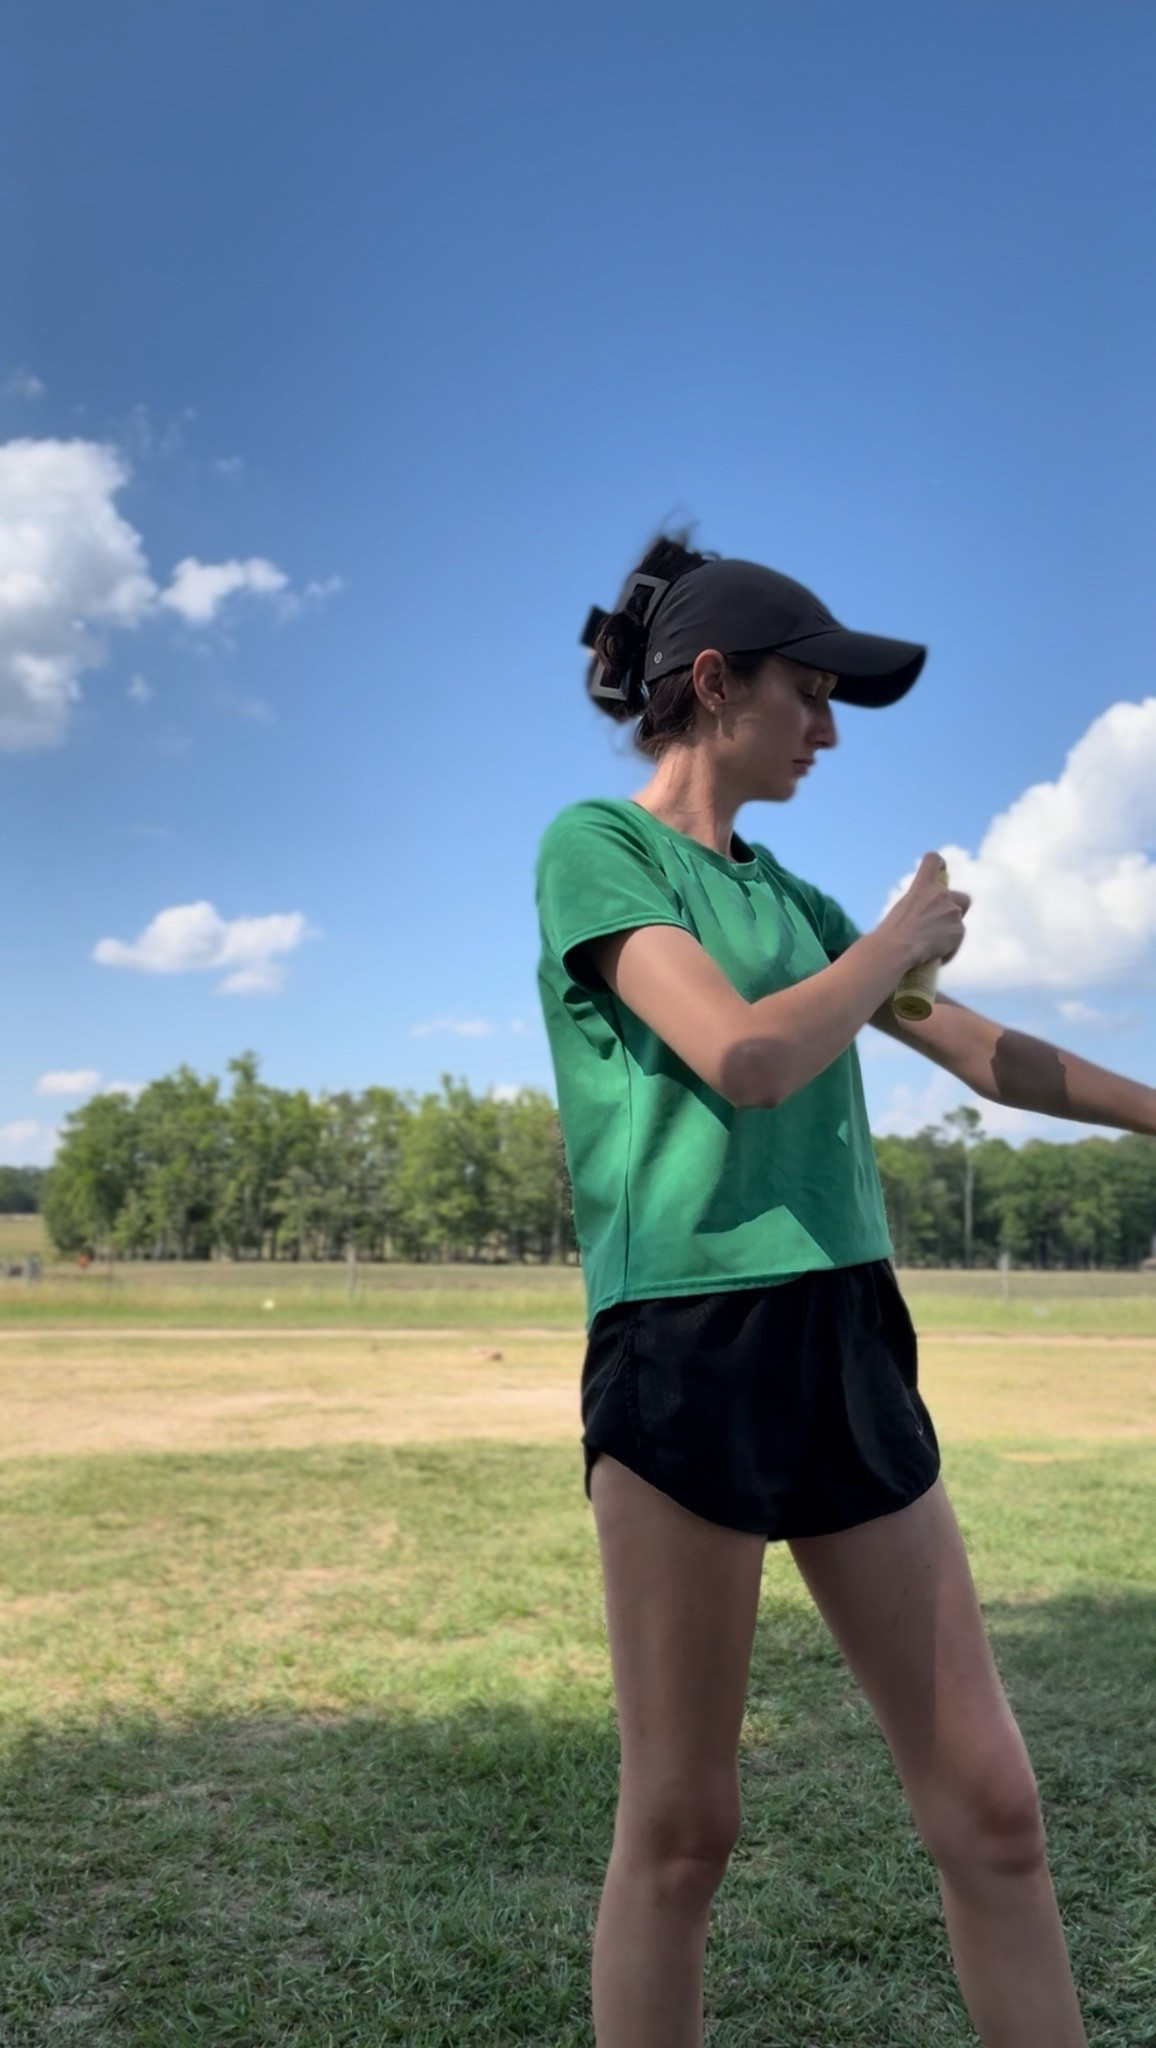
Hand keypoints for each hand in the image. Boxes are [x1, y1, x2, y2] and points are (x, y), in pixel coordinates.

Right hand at [877, 851, 970, 970]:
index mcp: (920, 888)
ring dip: (949, 934)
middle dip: (958, 910)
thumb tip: (916, 927)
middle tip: (942, 926)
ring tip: (931, 948)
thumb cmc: (887, 936)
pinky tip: (934, 956)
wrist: (895, 949)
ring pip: (959, 924)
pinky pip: (956, 942)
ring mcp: (951, 911)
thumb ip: (914, 912)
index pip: (933, 861)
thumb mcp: (898, 914)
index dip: (940, 865)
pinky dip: (948, 950)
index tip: (941, 870)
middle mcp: (940, 895)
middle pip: (963, 898)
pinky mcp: (959, 930)